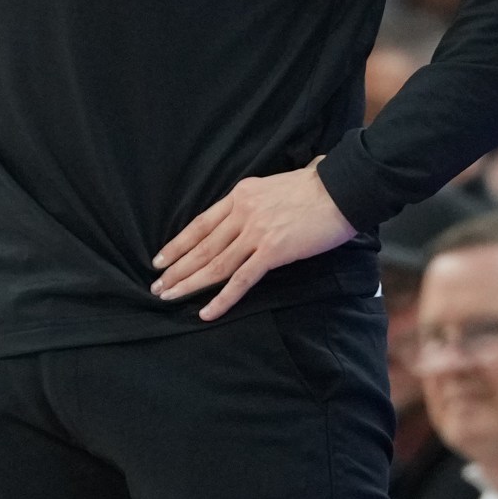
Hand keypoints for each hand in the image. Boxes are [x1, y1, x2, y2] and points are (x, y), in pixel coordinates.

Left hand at [152, 158, 356, 320]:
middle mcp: (242, 213)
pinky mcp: (273, 252)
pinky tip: (207, 312)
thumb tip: (246, 215)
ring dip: (189, 283)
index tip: (160, 258)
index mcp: (241, 195)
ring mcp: (256, 233)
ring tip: (169, 297)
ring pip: (215, 264)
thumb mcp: (272, 186)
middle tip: (156, 286)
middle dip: (176, 268)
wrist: (341, 190)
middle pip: (202, 246)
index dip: (178, 243)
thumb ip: (255, 202)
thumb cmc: (315, 187)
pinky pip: (242, 280)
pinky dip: (222, 298)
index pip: (200, 223)